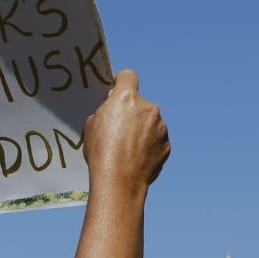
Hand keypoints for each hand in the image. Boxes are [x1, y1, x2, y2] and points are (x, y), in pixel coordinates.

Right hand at [83, 68, 169, 190]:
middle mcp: (148, 107)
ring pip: (149, 121)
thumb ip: (105, 111)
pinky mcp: (166, 144)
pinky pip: (156, 139)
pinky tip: (135, 158)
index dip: (121, 82)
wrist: (119, 181)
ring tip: (126, 149)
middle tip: (117, 131)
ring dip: (141, 130)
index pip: (128, 76)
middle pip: (139, 102)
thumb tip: (113, 108)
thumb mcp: (92, 125)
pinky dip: (148, 146)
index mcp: (126, 98)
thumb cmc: (101, 153)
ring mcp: (160, 126)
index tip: (117, 90)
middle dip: (130, 112)